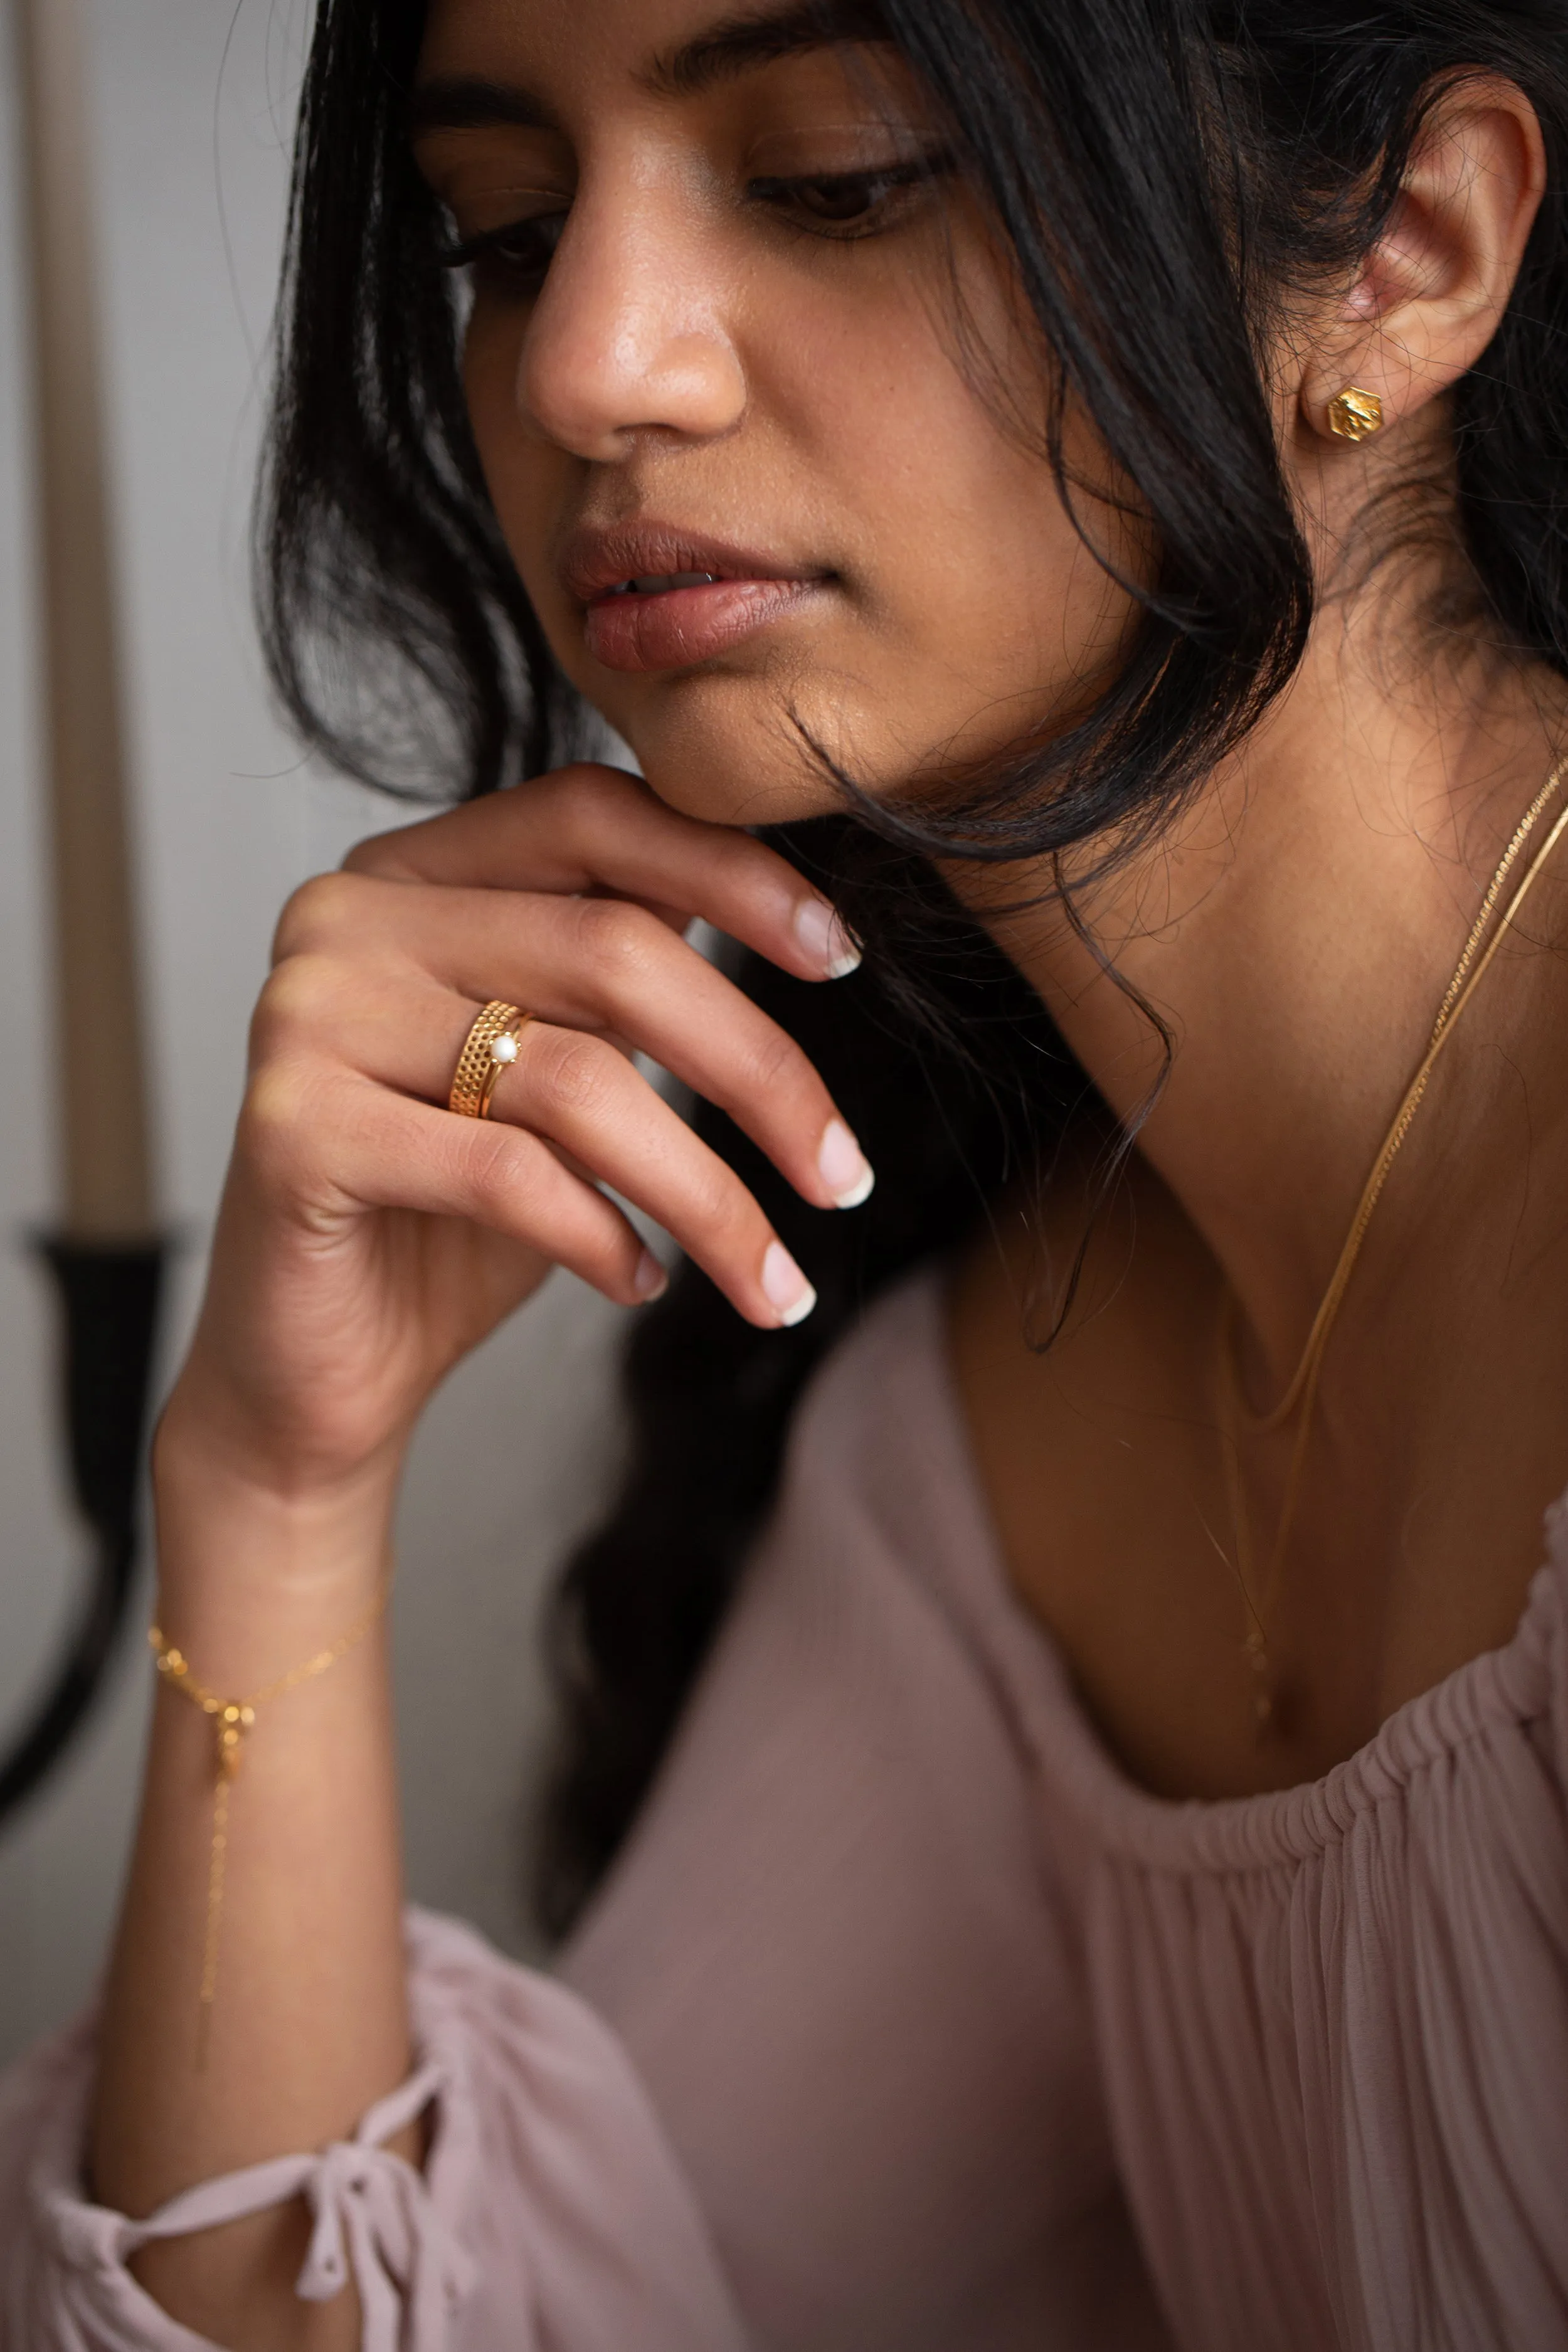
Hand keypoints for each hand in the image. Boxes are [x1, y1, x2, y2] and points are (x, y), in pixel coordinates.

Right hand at [160, 765, 868, 1504]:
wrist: (319, 1369)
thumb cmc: (452, 1216)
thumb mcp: (559, 1068)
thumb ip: (625, 973)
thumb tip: (795, 908)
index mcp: (412, 870)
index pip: (593, 816)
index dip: (732, 872)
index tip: (840, 955)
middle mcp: (345, 915)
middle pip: (609, 950)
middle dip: (759, 1072)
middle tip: (842, 1176)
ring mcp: (306, 1013)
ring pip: (575, 1078)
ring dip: (707, 1194)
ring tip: (774, 1280)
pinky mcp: (294, 1128)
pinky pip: (504, 1172)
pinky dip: (604, 1237)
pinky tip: (643, 1281)